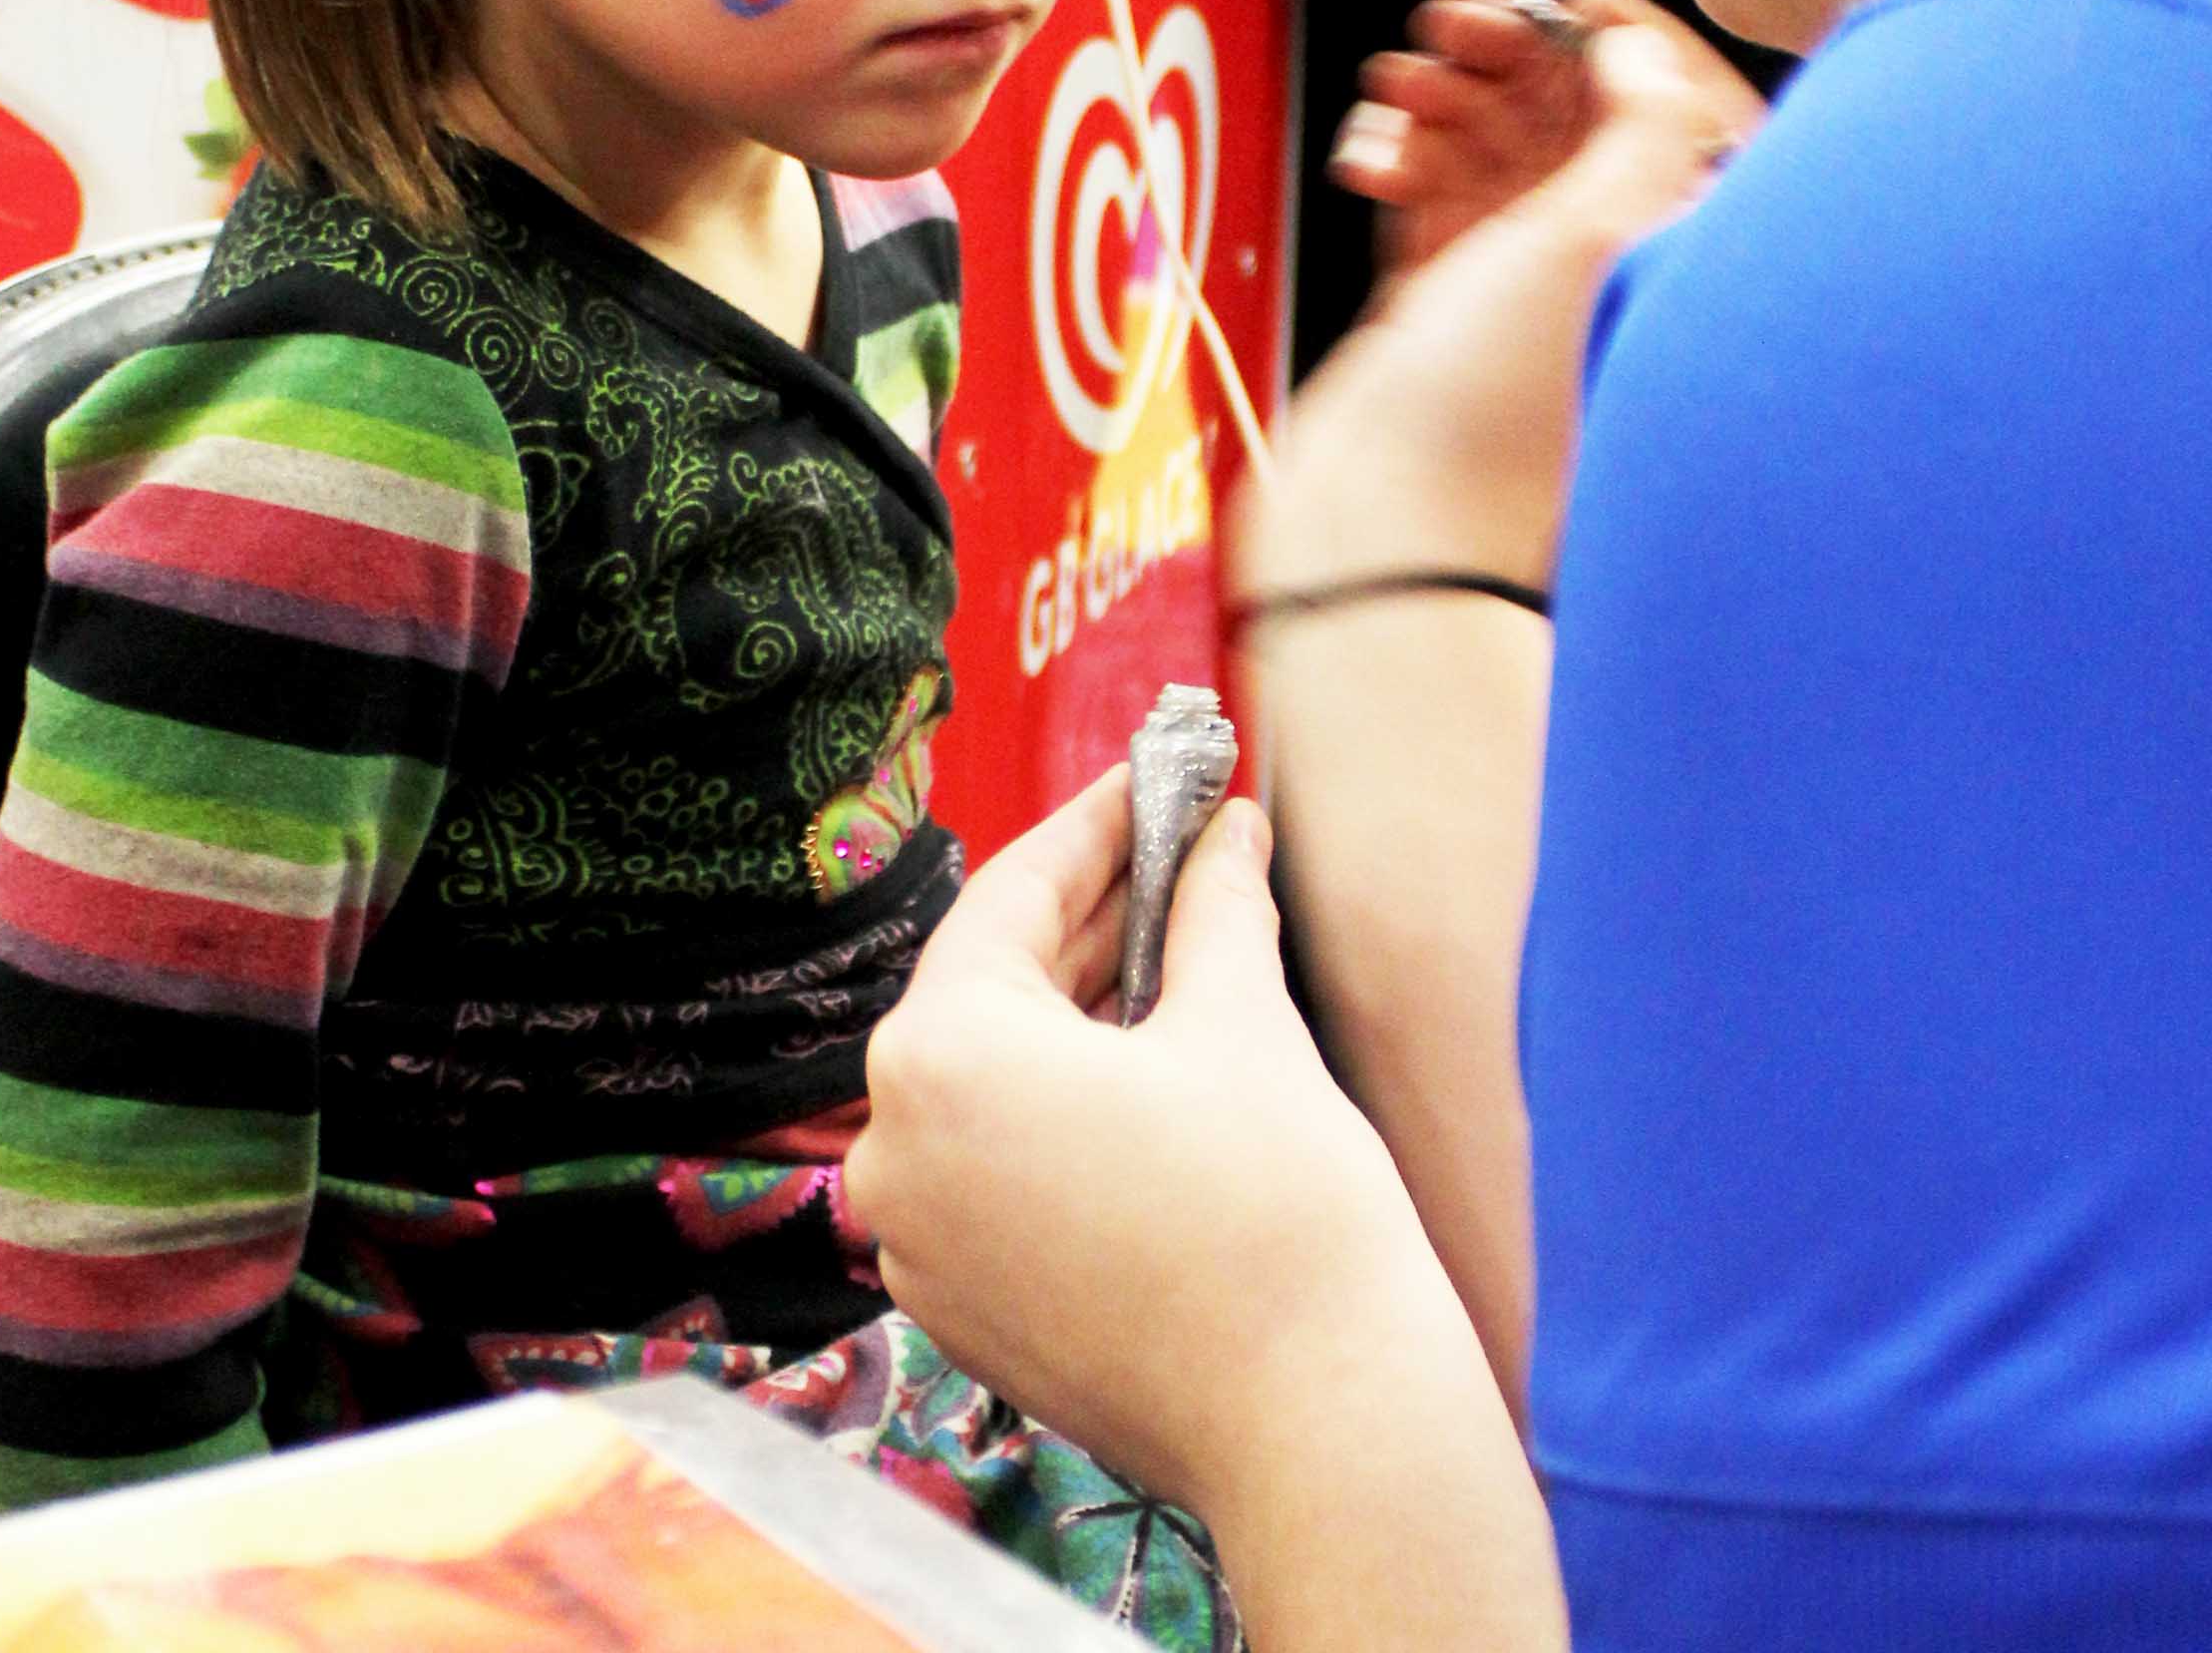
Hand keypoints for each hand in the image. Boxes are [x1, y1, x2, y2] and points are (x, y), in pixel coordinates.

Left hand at [852, 772, 1455, 1508]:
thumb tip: (1226, 830)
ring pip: (991, 1088)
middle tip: (1178, 857)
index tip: (1155, 786)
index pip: (1012, 900)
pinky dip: (1058, 1118)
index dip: (1097, 830)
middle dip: (1092, 925)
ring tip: (1176, 956)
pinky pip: (994, 1175)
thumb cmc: (1276, 1213)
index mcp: (938, 1056)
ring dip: (1077, 1022)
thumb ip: (1211, 905)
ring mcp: (918, 1243)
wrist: (1317, 1425)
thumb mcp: (1242, 1021)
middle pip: (992, 994)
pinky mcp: (960, 1311)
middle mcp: (894, 1149)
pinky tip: (1145, 1078)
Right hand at [1256, 9, 1760, 594]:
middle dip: (1508, 62)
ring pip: (1497, 151)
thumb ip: (1642, 124)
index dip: (1624, 44)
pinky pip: (1438, 202)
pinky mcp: (1457, 307)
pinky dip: (1405, 166)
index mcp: (1687, 255)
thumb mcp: (1596, 235)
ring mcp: (1533, 289)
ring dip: (1443, 105)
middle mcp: (1619, 269)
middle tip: (1450, 33)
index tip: (1560, 5)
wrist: (1389, 525)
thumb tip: (1642, 49)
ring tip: (1396, 92)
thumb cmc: (1499, 417)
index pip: (1685, 111)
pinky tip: (1376, 164)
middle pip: (1576, 118)